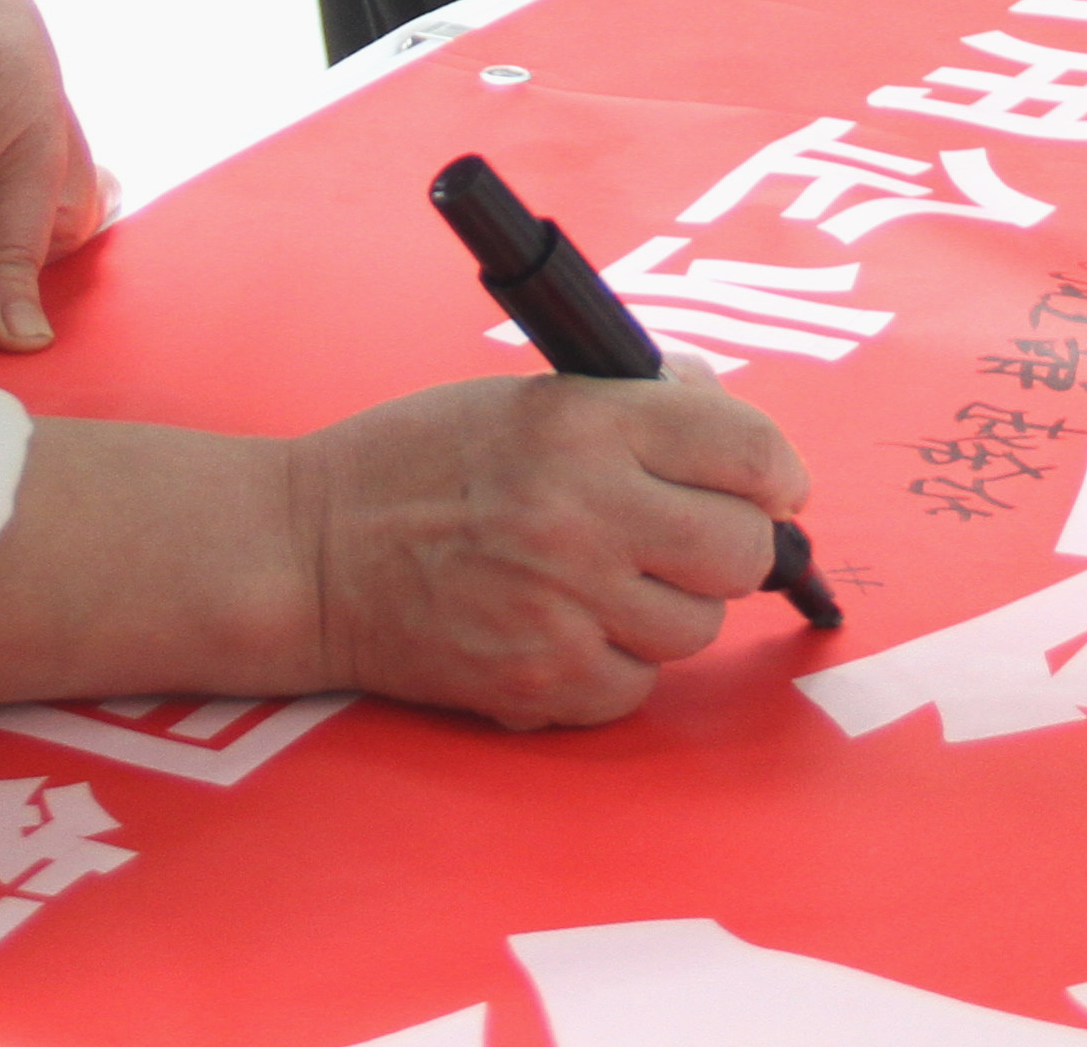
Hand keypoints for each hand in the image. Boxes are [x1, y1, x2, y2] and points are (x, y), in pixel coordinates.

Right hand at [283, 373, 809, 729]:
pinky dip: (618, 665)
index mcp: (584, 424)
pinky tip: (569, 627)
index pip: (747, 449)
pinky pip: (638, 687)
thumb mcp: (530, 398)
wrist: (310, 553)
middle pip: (742, 551)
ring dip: (670, 608)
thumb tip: (742, 442)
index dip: (776, 471)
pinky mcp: (540, 681)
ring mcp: (564, 606)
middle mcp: (583, 514)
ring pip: (697, 628)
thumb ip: (642, 409)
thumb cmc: (420, 463)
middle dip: (731, 543)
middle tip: (690, 537)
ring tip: (608, 580)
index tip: (771, 484)